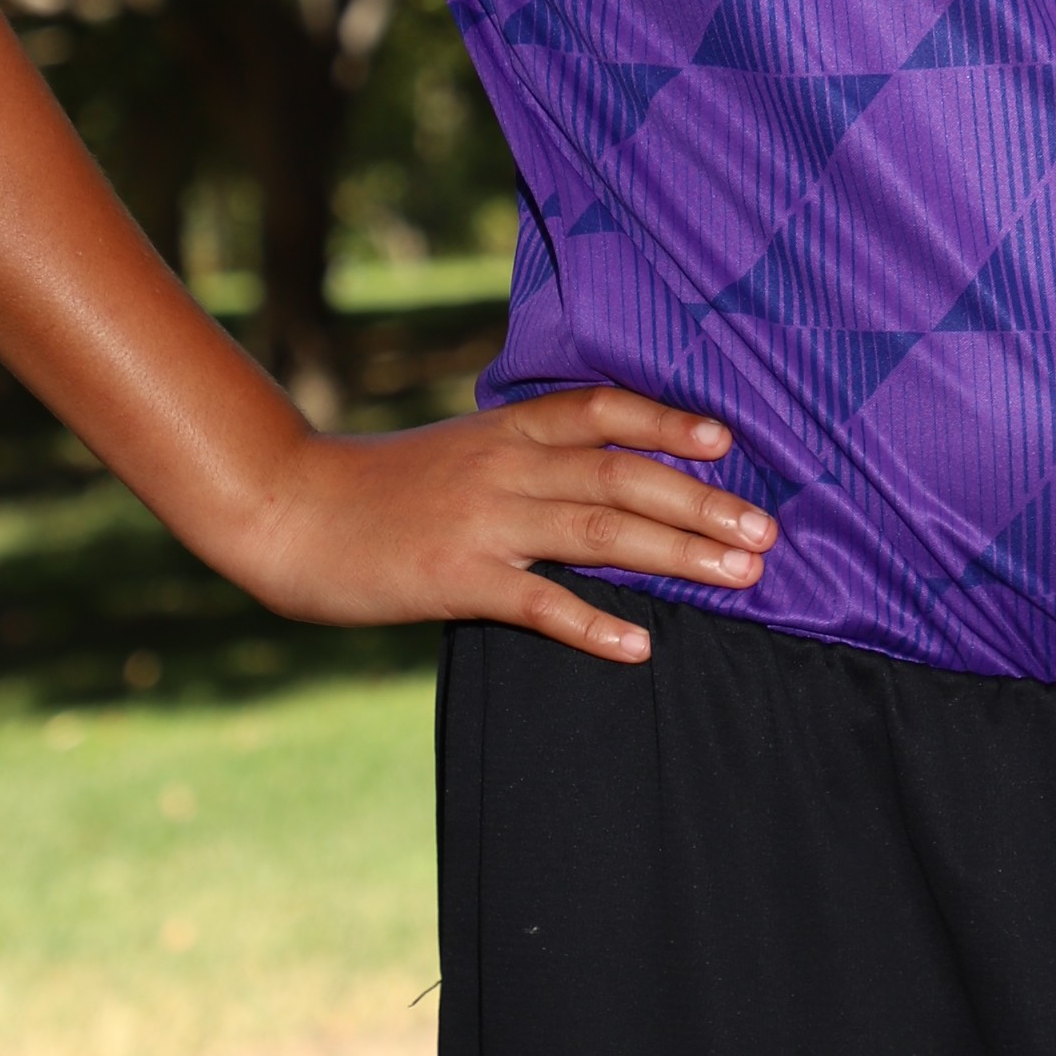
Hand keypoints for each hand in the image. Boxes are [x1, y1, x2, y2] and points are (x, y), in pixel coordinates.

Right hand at [224, 384, 775, 658]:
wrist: (289, 509)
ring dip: (677, 554)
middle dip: (701, 503)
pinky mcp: (456, 578)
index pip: (601, 409)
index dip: (669, 420)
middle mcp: (504, 465)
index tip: (728, 441)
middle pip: (621, 475)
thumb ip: (525, 455)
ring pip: (599, 531)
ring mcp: (482, 520)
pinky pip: (538, 603)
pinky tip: (640, 645)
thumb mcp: (460, 450)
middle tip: (766, 532)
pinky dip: (593, 624)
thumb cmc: (379, 486)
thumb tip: (602, 471)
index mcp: (506, 427)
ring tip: (739, 575)